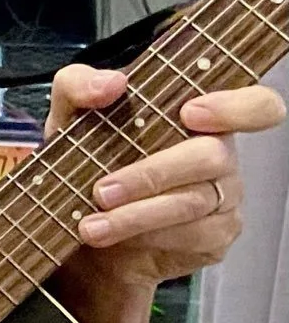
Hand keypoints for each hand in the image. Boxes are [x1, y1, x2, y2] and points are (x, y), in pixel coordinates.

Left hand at [42, 65, 281, 322]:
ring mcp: (224, 197)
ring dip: (138, 216)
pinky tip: (118, 239)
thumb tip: (111, 82)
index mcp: (199, 114)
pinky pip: (194, 238)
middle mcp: (220, 153)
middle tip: (102, 191)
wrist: (79, 222)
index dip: (237, 107)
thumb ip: (79, 85)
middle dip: (151, 175)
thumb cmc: (87, 157)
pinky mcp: (216, 236)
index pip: (254, 104)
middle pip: (210, 157)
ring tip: (91, 225)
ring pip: (194, 203)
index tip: (191, 113)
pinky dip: (149, 238)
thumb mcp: (68, 115)